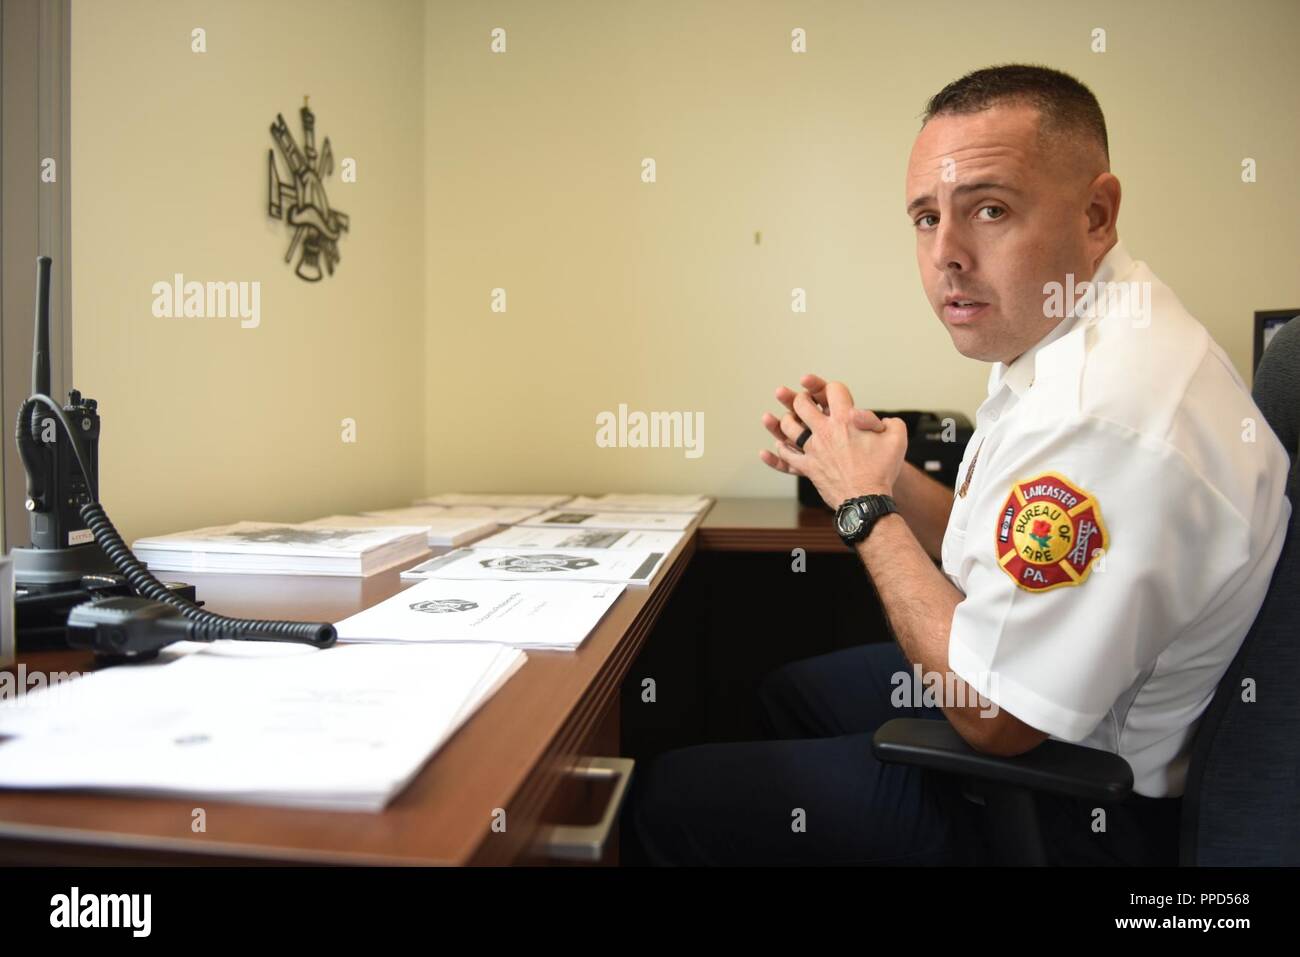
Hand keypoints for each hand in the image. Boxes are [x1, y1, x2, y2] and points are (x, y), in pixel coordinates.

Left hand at [759, 375, 907, 506]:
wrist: (867, 499)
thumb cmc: (882, 470)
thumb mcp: (897, 439)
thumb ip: (891, 423)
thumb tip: (882, 421)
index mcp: (846, 420)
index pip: (833, 390)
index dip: (834, 388)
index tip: (835, 393)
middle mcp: (825, 432)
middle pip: (802, 404)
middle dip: (801, 398)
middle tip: (803, 400)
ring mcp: (813, 450)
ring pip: (788, 427)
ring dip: (787, 420)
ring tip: (790, 419)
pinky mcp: (807, 467)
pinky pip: (787, 455)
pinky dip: (781, 449)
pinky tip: (781, 445)